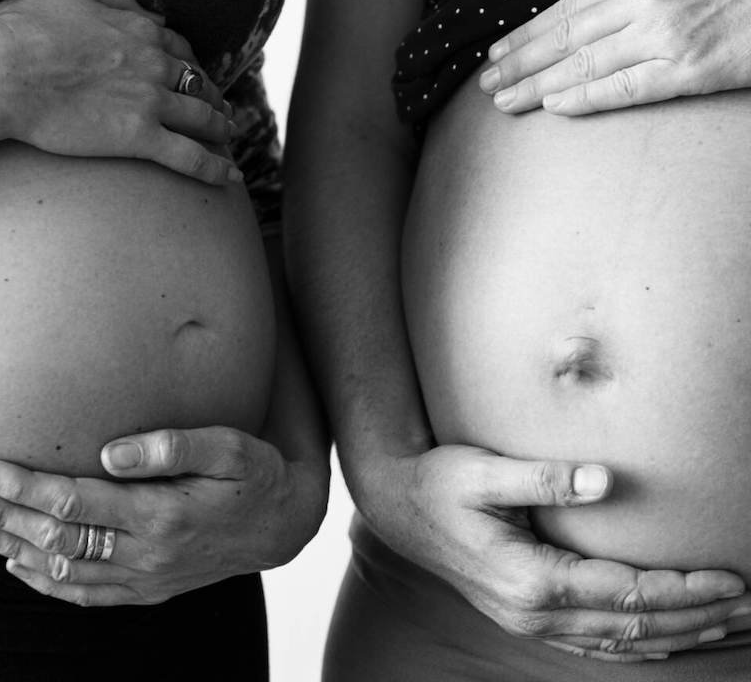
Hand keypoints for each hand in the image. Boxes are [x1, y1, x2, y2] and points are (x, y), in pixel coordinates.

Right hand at [0, 0, 240, 183]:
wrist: (1, 73)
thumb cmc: (21, 31)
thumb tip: (147, 10)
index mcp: (140, 30)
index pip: (182, 50)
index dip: (194, 66)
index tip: (197, 78)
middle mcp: (155, 64)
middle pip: (200, 84)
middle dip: (216, 98)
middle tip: (224, 111)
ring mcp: (152, 102)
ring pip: (204, 119)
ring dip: (222, 128)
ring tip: (230, 137)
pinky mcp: (141, 137)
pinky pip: (191, 157)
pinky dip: (216, 168)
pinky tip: (232, 176)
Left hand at [0, 426, 327, 605]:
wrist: (284, 525)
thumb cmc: (257, 476)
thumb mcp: (230, 448)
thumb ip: (173, 446)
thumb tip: (111, 451)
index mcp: (161, 515)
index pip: (73, 503)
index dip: (22, 486)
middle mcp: (146, 553)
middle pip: (54, 539)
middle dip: (2, 514)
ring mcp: (145, 577)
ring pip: (59, 570)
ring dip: (10, 547)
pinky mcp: (148, 589)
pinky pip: (84, 593)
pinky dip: (42, 582)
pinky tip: (18, 567)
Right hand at [355, 445, 749, 661]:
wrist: (398, 506)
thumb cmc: (439, 484)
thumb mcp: (484, 472)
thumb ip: (543, 478)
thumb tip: (602, 480)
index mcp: (529, 579)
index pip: (626, 593)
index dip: (684, 589)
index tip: (732, 578)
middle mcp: (533, 612)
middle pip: (633, 626)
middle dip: (698, 617)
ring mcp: (528, 621)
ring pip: (620, 643)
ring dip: (678, 635)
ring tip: (728, 625)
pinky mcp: (525, 616)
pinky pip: (596, 643)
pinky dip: (640, 643)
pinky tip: (663, 637)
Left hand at [479, 0, 750, 115]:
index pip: (567, 9)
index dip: (527, 34)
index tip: (498, 53)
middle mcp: (645, 2)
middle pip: (565, 38)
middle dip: (519, 63)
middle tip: (488, 83)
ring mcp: (663, 37)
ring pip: (583, 65)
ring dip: (538, 85)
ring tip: (505, 101)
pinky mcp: (683, 71)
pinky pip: (621, 88)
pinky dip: (583, 97)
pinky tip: (553, 106)